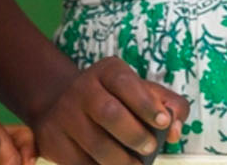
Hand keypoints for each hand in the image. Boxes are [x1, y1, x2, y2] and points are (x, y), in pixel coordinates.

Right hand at [28, 58, 186, 164]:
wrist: (62, 102)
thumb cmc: (115, 98)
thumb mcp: (143, 91)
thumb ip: (169, 105)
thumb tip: (176, 130)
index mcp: (109, 71)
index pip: (127, 84)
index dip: (147, 105)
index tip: (163, 123)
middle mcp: (83, 88)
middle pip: (109, 113)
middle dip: (135, 135)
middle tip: (150, 148)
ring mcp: (64, 114)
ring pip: (94, 142)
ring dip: (120, 160)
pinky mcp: (51, 139)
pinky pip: (77, 161)